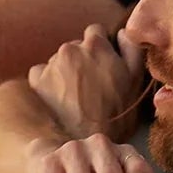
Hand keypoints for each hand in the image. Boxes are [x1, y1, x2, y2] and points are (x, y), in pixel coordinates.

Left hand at [28, 25, 145, 141]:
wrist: (85, 140)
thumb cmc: (116, 115)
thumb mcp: (135, 82)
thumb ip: (131, 50)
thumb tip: (122, 33)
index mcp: (96, 44)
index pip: (96, 31)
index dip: (100, 48)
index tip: (103, 65)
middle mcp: (71, 48)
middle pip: (76, 46)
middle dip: (82, 60)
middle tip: (90, 85)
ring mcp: (52, 63)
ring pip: (59, 60)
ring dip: (66, 72)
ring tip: (75, 96)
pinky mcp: (37, 79)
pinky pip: (41, 73)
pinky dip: (48, 82)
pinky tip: (59, 98)